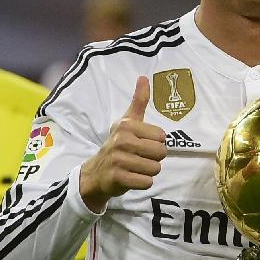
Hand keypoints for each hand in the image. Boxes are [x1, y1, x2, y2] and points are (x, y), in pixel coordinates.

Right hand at [79, 76, 166, 212]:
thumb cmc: (118, 145)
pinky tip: (132, 178)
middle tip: (140, 158)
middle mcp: (121, 140)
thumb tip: (144, 77)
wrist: (97, 173)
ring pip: (155, 168)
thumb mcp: (127, 122)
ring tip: (136, 168)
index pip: (162, 137)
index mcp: (126, 125)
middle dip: (154, 158)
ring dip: (149, 171)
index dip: (156, 143)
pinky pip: (146, 182)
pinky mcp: (118, 178)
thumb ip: (138, 101)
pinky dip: (143, 182)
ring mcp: (118, 160)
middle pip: (161, 153)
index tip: (142, 144)